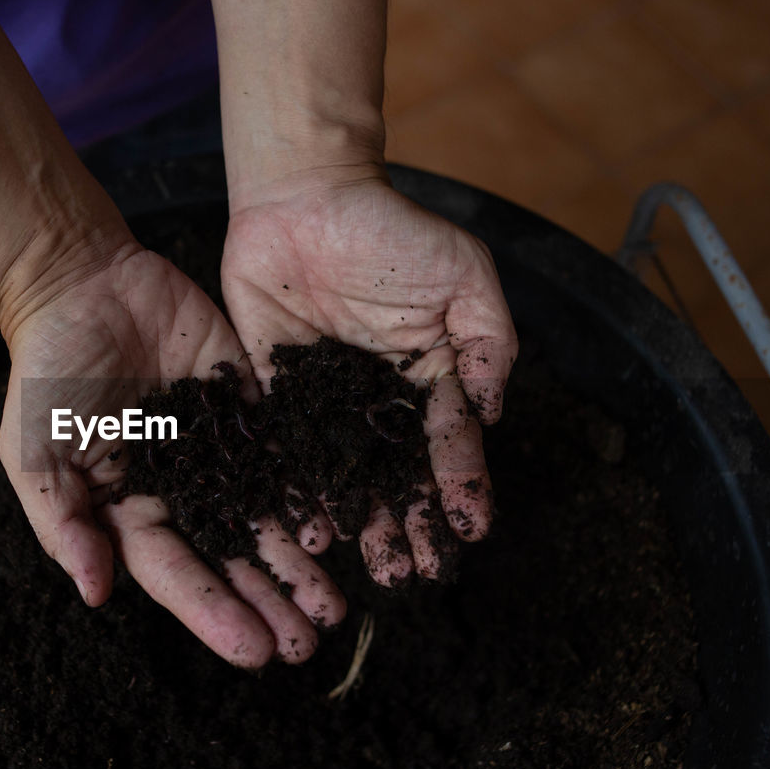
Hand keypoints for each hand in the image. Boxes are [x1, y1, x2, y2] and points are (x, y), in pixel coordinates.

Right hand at [0, 243, 343, 666]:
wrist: (84, 286)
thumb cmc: (46, 375)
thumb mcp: (35, 452)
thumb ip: (63, 522)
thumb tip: (96, 594)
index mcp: (131, 513)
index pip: (179, 575)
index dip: (216, 614)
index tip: (257, 653)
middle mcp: (183, 494)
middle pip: (233, 559)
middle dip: (270, 603)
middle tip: (310, 645)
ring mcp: (220, 453)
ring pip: (267, 517)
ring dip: (299, 565)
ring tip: (336, 607)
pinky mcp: (249, 409)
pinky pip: (286, 455)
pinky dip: (312, 491)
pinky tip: (340, 525)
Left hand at [221, 175, 517, 583]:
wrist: (305, 196)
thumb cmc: (392, 229)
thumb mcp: (464, 274)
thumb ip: (488, 343)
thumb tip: (493, 415)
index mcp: (429, 378)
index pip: (448, 443)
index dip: (461, 487)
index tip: (470, 530)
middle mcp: (379, 401)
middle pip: (396, 474)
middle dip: (408, 524)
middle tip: (413, 572)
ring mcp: (327, 402)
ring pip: (345, 473)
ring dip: (359, 520)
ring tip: (370, 565)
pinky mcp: (276, 393)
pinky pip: (288, 449)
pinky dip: (298, 488)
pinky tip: (308, 526)